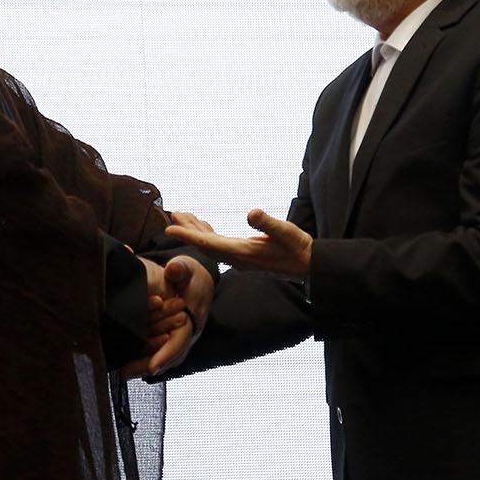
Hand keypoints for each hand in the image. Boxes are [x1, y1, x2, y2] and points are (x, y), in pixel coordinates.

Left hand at [119, 256, 215, 377]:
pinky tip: (130, 364)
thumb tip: (173, 269)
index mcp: (192, 320)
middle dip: (148, 367)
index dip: (166, 355)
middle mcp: (188, 334)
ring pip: (165, 359)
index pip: (180, 341)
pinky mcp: (172, 338)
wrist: (198, 279)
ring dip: (145, 367)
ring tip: (124, 373)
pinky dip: (147, 360)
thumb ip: (179, 269)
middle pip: (170, 357)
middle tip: (125, 374)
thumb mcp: (185, 268)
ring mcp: (181, 338)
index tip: (152, 367)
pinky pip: (161, 354)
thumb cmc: (189, 274)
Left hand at [164, 208, 313, 276]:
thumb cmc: (299, 248)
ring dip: (196, 231)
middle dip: (187, 230)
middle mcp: (238, 258)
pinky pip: (220, 246)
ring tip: (183, 216)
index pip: (209, 243)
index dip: (188, 235)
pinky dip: (208, 235)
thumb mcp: (286, 231)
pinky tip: (205, 227)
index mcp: (243, 252)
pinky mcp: (245, 257)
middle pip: (205, 244)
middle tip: (172, 214)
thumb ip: (268, 223)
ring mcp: (240, 259)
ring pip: (211, 245)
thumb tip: (251, 213)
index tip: (169, 228)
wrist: (309, 266)